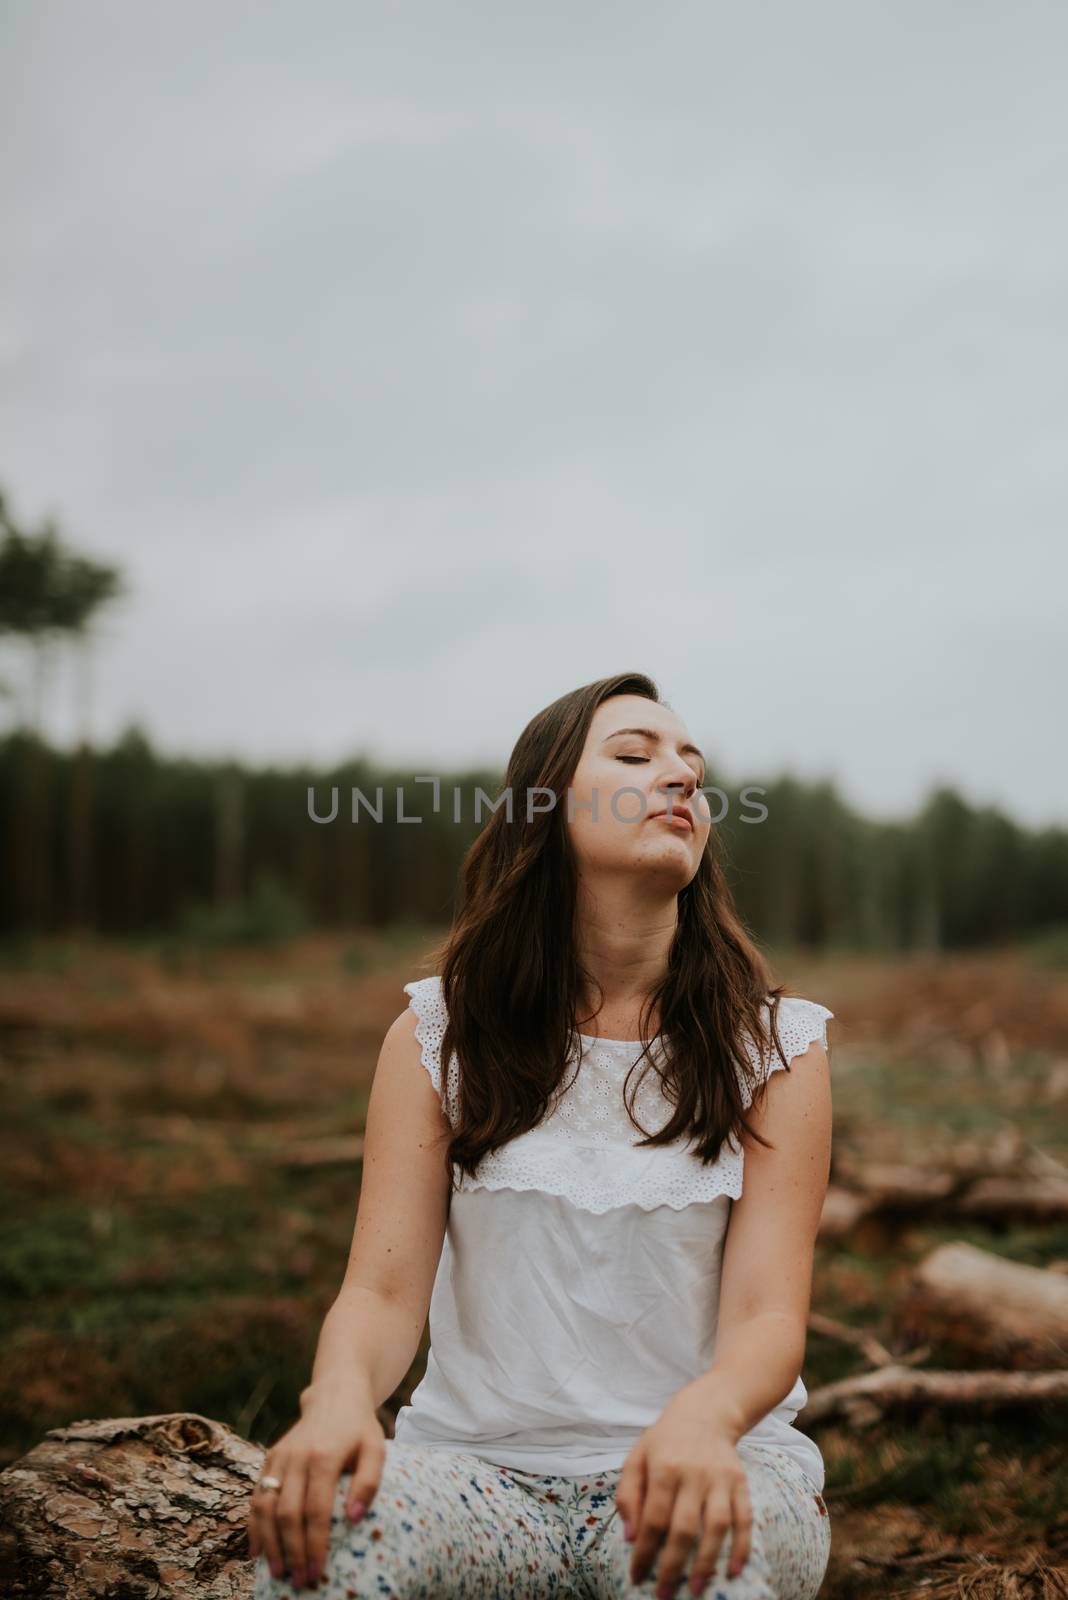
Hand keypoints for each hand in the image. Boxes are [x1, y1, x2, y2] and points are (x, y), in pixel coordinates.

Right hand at [247, 1379, 384, 1589]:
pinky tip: (257, 1550)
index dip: (315, 1545)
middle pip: (288, 1513)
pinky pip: (256, 1494)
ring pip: (266, 1506)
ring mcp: (280, 1457)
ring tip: (278, 1572)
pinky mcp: (270, 1457)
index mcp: (324, 1456)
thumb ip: (369, 1483)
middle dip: (292, 1552)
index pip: (316, 1511)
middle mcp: (297, 1457)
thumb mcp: (376, 1449)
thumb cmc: (359, 1428)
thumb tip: (354, 1520)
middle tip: (299, 1581)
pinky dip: (254, 1524)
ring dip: (270, 1543)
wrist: (335, 1394)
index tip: (318, 1573)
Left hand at [614, 1389, 752, 1597]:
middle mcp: (694, 1473)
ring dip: (707, 1562)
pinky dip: (741, 1546)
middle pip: (684, 1527)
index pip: (653, 1518)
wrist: (705, 1412)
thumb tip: (629, 1536)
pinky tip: (733, 1570)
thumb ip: (628, 1495)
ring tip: (695, 1589)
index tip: (637, 1576)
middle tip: (664, 1594)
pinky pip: (745, 1518)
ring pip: (716, 1526)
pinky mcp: (741, 1483)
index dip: (644, 1551)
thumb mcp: (636, 1457)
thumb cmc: (664, 1441)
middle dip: (672, 1566)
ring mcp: (721, 1479)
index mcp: (663, 1466)